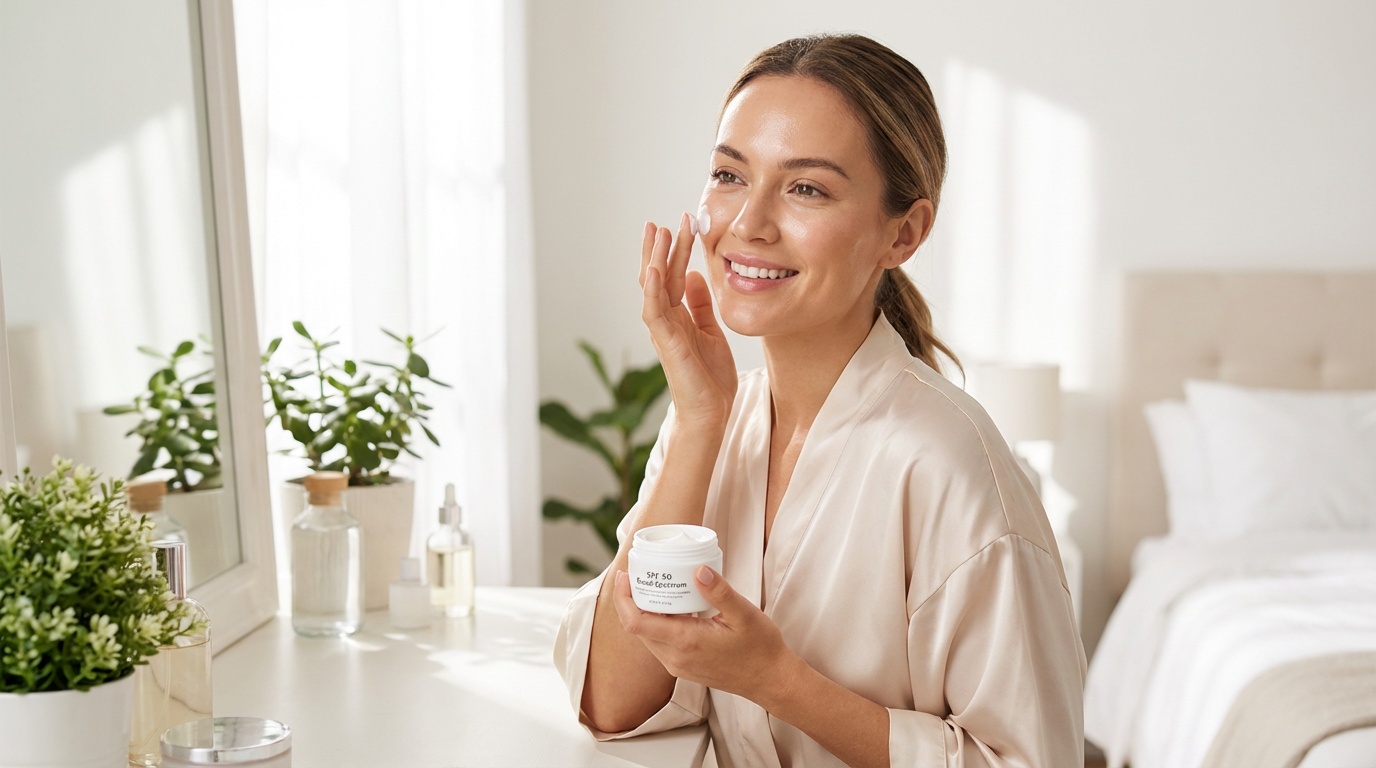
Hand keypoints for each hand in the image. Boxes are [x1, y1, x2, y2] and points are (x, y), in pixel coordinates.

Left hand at [612, 567, 798, 704]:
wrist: (770, 680)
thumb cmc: (760, 648)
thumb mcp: (743, 614)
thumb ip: (719, 592)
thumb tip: (697, 570)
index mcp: (686, 642)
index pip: (636, 622)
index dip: (624, 598)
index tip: (625, 576)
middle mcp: (676, 658)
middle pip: (635, 628)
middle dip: (629, 601)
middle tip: (636, 574)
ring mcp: (678, 666)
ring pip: (646, 637)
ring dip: (642, 612)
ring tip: (650, 586)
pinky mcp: (683, 668)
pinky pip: (658, 644)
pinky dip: (655, 624)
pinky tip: (669, 607)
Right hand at [638, 216, 736, 430]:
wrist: (711, 412)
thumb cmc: (710, 378)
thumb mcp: (711, 331)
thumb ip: (700, 305)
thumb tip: (693, 276)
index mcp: (677, 317)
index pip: (671, 276)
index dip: (674, 250)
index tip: (681, 225)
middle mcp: (666, 320)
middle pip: (658, 276)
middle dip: (660, 248)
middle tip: (662, 221)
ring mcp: (663, 331)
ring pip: (652, 287)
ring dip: (654, 259)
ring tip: (657, 232)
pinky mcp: (666, 343)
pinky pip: (654, 311)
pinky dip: (652, 289)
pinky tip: (653, 268)